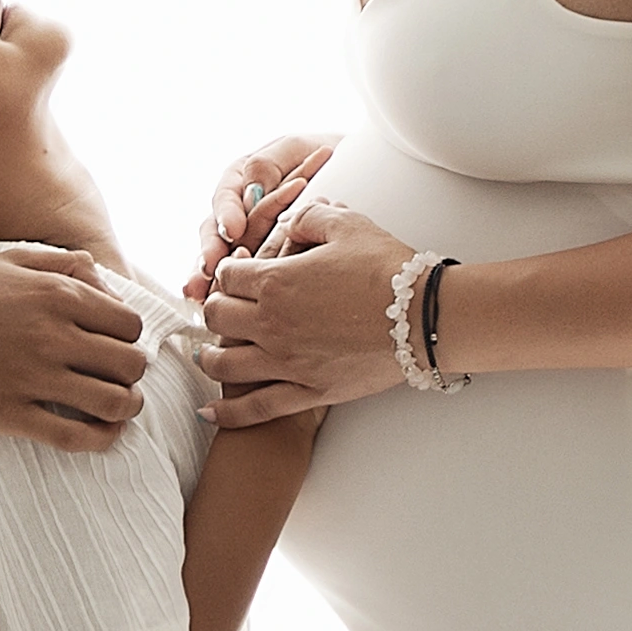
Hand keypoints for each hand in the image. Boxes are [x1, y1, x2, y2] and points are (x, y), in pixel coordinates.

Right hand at [0, 244, 146, 443]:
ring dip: (126, 408)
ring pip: (115, 403)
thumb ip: (59, 265)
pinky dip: (102, 440)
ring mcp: (32, 378)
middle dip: (131, 374)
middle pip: (130, 364)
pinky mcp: (10, 415)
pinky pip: (76, 437)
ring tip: (117, 409)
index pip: (129, 325)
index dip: (128, 339)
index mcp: (56, 295)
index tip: (114, 348)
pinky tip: (101, 434)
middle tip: (117, 379)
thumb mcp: (6, 261)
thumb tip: (101, 276)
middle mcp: (52, 335)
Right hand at [185, 131, 338, 302]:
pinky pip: (247, 275)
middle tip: (211, 268)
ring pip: (226, 258)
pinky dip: (232, 289)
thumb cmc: (324, 154)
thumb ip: (268, 165)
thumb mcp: (295, 149)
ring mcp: (252, 237)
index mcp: (242, 180)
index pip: (226, 198)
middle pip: (217, 234)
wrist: (357, 171)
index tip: (232, 230)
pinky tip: (211, 302)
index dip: (226, 214)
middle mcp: (241, 211)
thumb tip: (251, 192)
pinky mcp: (267, 260)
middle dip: (210, 252)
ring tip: (203, 293)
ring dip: (213, 276)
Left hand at [203, 201, 419, 420]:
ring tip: (207, 356)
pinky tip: (209, 413)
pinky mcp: (307, 393)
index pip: (226, 276)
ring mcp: (287, 363)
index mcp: (275, 282)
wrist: (424, 317)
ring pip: (223, 366)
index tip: (236, 273)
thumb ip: (307, 217)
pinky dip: (227, 412)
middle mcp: (271, 325)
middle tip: (224, 309)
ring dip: (209, 358)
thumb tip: (288, 221)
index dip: (227, 271)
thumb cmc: (388, 269)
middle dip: (215, 310)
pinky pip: (255, 408)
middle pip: (216, 319)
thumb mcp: (345, 224)